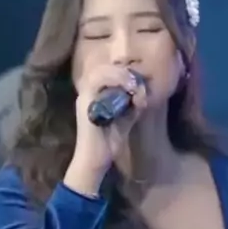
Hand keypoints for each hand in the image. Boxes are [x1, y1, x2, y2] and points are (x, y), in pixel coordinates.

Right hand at [70, 62, 147, 186]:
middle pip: (104, 68)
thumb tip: (142, 93)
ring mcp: (85, 96)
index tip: (140, 84)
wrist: (95, 160)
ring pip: (102, 71)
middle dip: (125, 73)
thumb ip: (132, 105)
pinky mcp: (86, 102)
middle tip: (139, 86)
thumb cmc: (108, 143)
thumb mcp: (125, 119)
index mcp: (95, 96)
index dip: (125, 73)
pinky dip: (117, 82)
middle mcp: (87, 93)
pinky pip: (99, 82)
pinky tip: (131, 92)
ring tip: (135, 88)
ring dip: (122, 76)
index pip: (108, 72)